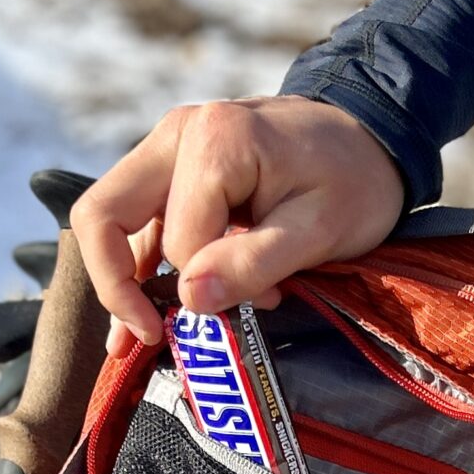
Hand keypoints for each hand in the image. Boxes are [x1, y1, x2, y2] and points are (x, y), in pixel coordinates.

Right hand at [73, 96, 406, 356]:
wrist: (371, 140)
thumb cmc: (354, 182)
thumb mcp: (320, 230)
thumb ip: (253, 264)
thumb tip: (189, 300)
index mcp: (214, 140)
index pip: (177, 239)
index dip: (204, 284)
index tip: (258, 307)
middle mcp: (176, 134)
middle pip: (102, 215)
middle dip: (116, 286)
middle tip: (143, 339)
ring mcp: (168, 148)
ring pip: (111, 220)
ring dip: (124, 281)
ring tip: (140, 338)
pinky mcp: (171, 169)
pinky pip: (135, 221)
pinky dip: (138, 268)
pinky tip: (146, 312)